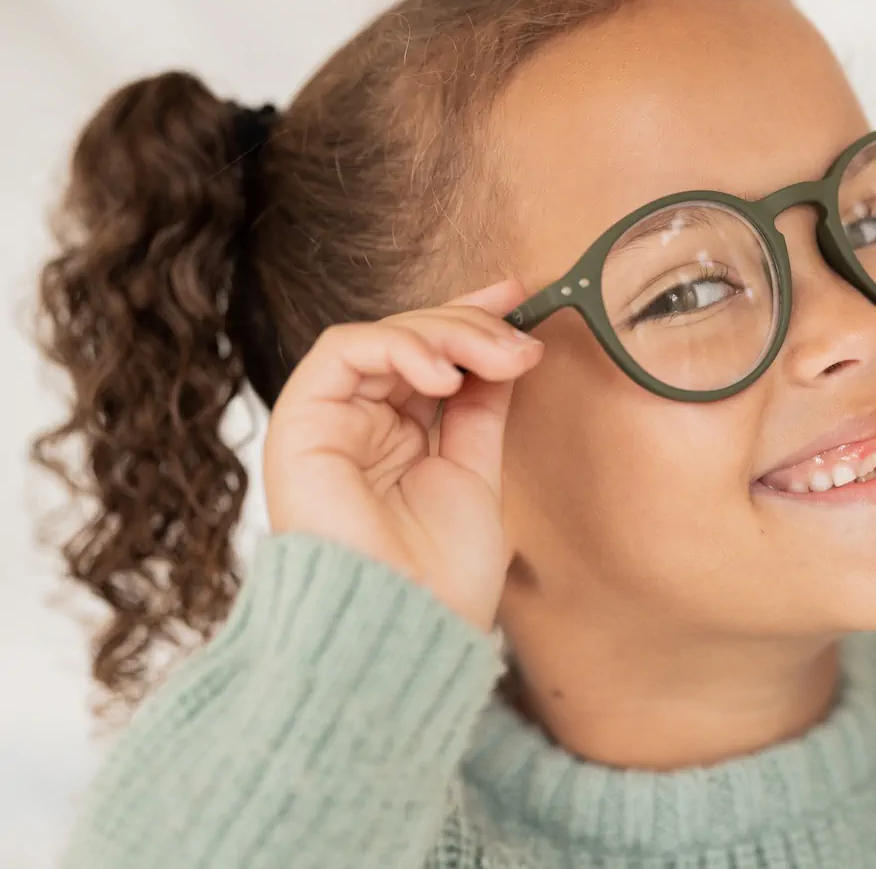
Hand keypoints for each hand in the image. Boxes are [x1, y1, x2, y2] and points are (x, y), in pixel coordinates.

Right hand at [262, 279, 542, 630]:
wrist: (405, 633)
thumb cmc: (439, 579)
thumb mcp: (477, 475)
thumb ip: (481, 410)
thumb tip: (508, 348)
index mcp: (397, 440)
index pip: (429, 358)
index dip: (470, 319)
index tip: (521, 296)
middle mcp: (359, 426)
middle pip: (409, 341)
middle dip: (471, 326)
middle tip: (520, 341)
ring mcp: (329, 423)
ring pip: (380, 337)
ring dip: (445, 334)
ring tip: (493, 358)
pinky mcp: (300, 423)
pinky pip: (342, 351)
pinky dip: (398, 346)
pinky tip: (443, 374)